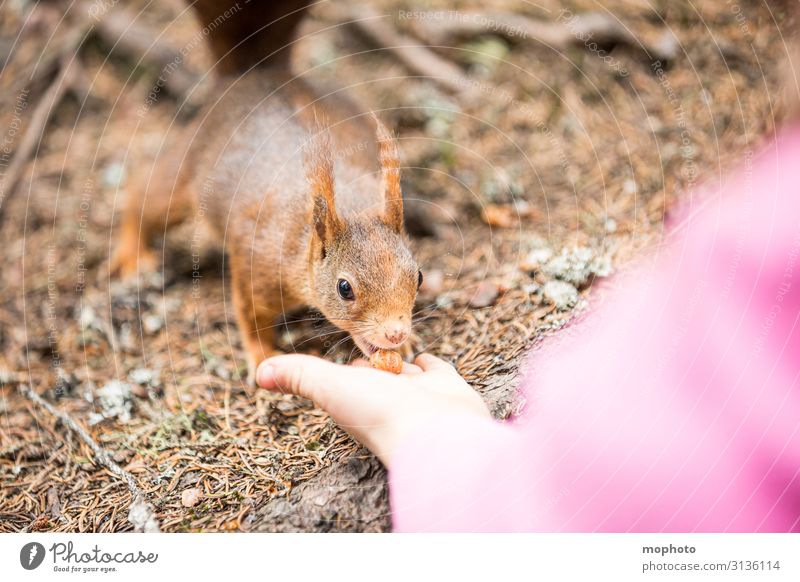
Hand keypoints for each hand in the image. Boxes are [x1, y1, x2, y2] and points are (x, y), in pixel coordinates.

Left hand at [256, 353, 490, 466]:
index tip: (333, 359)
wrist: (438, 432)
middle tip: (367, 346)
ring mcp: (417, 392)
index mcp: (357, 400)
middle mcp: (387, 397)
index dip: (338, 368)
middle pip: (374, 374)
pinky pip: (434, 368)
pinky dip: (427, 362)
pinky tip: (422, 356)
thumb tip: (258, 374)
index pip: (344, 379)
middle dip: (370, 362)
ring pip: (403, 371)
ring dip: (397, 360)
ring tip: (392, 346)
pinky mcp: (445, 386)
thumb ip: (299, 375)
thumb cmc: (381, 414)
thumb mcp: (331, 388)